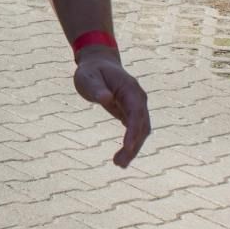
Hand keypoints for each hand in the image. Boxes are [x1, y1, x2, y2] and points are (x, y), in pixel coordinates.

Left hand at [73, 48, 149, 167]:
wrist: (98, 64)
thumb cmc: (91, 71)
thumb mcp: (88, 78)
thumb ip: (96, 88)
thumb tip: (106, 98)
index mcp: (130, 89)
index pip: (136, 112)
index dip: (133, 130)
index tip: (128, 146)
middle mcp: (138, 98)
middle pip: (142, 126)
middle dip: (133, 145)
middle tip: (118, 163)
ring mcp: (137, 106)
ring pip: (141, 131)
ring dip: (133, 149)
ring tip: (119, 164)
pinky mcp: (132, 113)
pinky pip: (136, 131)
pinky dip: (131, 145)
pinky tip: (122, 158)